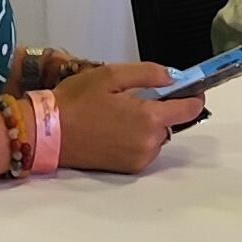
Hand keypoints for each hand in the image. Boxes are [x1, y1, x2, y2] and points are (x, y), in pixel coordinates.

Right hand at [51, 61, 205, 173]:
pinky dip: (138, 138)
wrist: (48, 133)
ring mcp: (140, 158)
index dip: (193, 95)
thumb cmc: (76, 101)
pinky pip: (145, 149)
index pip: (189, 109)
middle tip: (133, 96)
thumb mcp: (111, 75)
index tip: (190, 87)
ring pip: (158, 136)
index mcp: (148, 118)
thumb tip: (174, 77)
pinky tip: (115, 128)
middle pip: (172, 122)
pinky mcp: (129, 168)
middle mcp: (149, 143)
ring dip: (148, 124)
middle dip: (161, 108)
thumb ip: (148, 73)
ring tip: (119, 113)